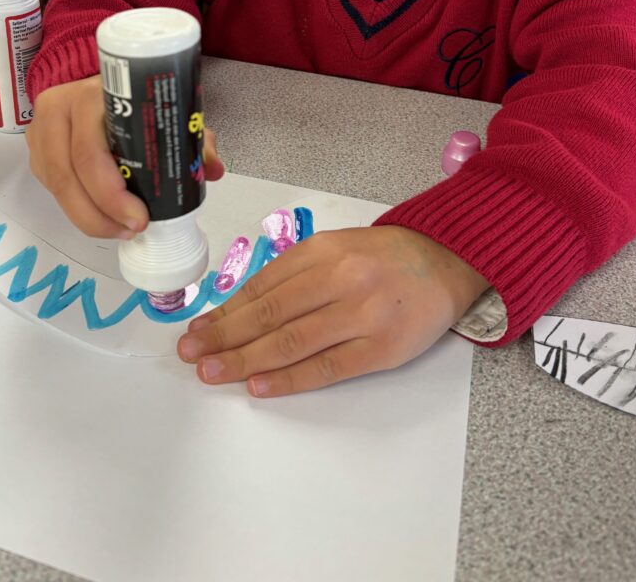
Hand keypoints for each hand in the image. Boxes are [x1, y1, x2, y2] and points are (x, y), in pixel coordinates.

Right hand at [27, 75, 223, 237]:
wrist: (92, 79)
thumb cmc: (133, 98)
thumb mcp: (163, 109)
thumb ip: (192, 138)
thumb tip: (213, 170)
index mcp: (91, 95)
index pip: (91, 151)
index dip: (111, 192)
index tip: (141, 218)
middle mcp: (59, 109)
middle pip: (68, 175)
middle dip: (101, 213)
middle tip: (133, 229)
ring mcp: (41, 130)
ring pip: (56, 185)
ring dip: (88, 217)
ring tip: (120, 230)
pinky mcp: (35, 148)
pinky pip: (51, 186)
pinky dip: (76, 207)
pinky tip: (101, 218)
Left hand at [178, 225, 487, 395]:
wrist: (444, 262)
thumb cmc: (381, 259)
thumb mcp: (335, 249)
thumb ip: (292, 274)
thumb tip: (240, 309)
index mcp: (323, 250)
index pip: (263, 285)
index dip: (226, 310)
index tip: (198, 329)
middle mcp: (340, 277)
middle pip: (271, 313)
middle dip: (225, 336)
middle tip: (191, 354)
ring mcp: (362, 313)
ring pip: (292, 340)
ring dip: (245, 359)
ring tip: (213, 372)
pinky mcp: (381, 347)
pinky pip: (327, 366)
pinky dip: (289, 378)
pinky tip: (259, 385)